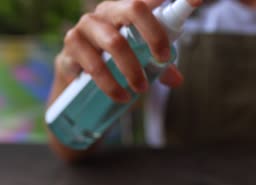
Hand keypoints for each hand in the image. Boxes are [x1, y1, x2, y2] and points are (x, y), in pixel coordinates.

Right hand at [53, 0, 184, 102]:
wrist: (76, 81)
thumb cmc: (113, 64)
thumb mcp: (140, 63)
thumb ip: (159, 67)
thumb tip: (178, 80)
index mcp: (125, 10)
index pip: (147, 0)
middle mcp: (105, 12)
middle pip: (134, 8)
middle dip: (155, 35)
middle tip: (163, 60)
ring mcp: (85, 27)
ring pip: (114, 41)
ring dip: (132, 69)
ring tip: (141, 89)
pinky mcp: (70, 48)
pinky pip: (93, 64)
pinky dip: (111, 84)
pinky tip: (121, 96)